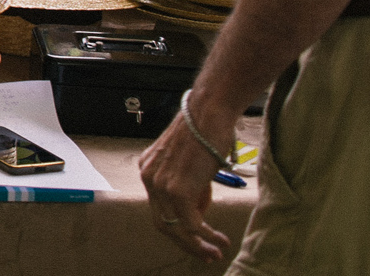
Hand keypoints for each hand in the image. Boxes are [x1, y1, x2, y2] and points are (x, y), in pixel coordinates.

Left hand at [138, 106, 236, 261]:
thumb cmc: (205, 133)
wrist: (208, 114)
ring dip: (197, 245)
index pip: (158, 207)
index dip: (177, 228)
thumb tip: (199, 208)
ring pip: (176, 229)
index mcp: (148, 169)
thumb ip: (189, 184)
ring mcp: (161, 185)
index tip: (196, 240)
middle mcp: (149, 177)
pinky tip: (220, 241)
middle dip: (185, 243)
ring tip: (216, 252)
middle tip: (206, 255)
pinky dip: (207, 237)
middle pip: (162, 223)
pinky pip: (191, 224)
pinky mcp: (177, 190)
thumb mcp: (189, 162)